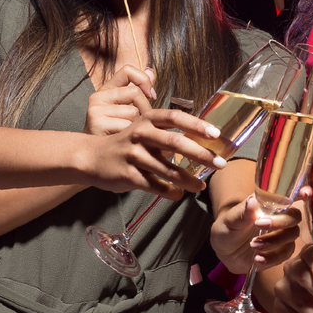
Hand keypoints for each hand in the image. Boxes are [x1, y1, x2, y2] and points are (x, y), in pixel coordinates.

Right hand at [81, 108, 222, 197]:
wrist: (92, 158)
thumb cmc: (126, 144)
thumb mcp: (144, 130)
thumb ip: (167, 133)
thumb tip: (202, 142)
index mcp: (147, 119)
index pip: (175, 118)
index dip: (196, 125)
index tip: (216, 134)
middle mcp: (140, 134)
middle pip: (175, 143)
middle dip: (201, 154)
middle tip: (220, 164)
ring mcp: (133, 155)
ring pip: (167, 169)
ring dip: (188, 179)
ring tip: (201, 186)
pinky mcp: (128, 175)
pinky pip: (155, 186)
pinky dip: (170, 192)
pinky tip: (179, 195)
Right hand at [85, 64, 156, 135]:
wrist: (95, 154)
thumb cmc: (115, 130)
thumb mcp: (126, 108)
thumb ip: (138, 89)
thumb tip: (151, 71)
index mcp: (107, 89)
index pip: (127, 71)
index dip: (143, 80)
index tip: (151, 94)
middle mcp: (99, 96)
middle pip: (135, 92)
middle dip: (145, 109)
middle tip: (142, 123)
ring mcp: (96, 110)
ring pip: (133, 112)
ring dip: (138, 126)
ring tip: (130, 134)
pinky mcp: (97, 124)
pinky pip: (127, 127)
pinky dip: (131, 137)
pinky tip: (124, 141)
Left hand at [211, 189, 307, 275]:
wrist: (223, 253)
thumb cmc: (227, 230)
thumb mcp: (229, 220)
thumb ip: (242, 212)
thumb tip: (252, 201)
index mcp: (268, 204)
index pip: (289, 195)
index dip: (301, 193)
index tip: (305, 194)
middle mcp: (279, 218)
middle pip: (294, 217)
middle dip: (280, 222)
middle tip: (260, 225)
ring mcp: (281, 236)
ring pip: (291, 236)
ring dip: (274, 241)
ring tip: (253, 245)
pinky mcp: (279, 252)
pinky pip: (284, 255)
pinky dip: (271, 257)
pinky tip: (257, 259)